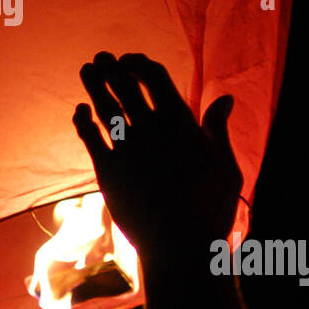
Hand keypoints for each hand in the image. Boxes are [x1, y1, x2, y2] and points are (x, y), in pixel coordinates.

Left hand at [73, 52, 242, 263]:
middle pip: (124, 85)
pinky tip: (81, 111)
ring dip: (93, 84)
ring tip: (86, 69)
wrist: (181, 250)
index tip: (131, 61)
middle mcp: (152, 131)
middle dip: (111, 67)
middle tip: (101, 58)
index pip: (155, 77)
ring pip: (104, 105)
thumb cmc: (210, 210)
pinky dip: (82, 119)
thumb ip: (218, 129)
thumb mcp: (226, 166)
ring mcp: (128, 150)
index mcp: (182, 125)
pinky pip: (89, 136)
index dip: (140, 63)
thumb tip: (227, 98)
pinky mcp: (107, 171)